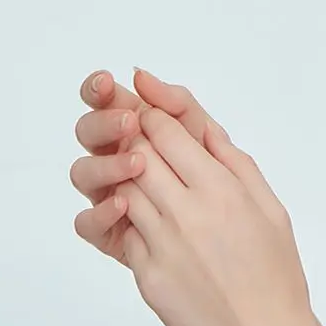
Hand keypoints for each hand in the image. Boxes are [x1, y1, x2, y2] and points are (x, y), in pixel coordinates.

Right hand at [70, 68, 230, 263]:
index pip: (106, 100)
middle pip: (89, 132)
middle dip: (104, 122)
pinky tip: (122, 204)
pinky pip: (88, 222)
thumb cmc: (224, 187)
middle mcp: (119, 156)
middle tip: (129, 123)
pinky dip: (99, 211)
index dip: (99, 89)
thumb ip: (178, 104)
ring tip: (137, 162)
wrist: (241, 248)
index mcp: (139, 128)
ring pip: (84, 173)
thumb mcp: (208, 138)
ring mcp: (113, 194)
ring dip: (106, 164)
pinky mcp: (113, 234)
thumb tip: (140, 76)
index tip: (106, 83)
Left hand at [116, 106, 318, 325]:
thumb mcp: (269, 206)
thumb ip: (235, 163)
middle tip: (136, 131)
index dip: (154, 115)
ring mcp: (161, 243)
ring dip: (127, 175)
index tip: (151, 109)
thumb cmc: (274, 274)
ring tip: (139, 172)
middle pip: (139, 154)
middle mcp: (187, 211)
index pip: (168, 133)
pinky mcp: (145, 274)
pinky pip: (124, 231)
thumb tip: (207, 131)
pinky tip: (143, 215)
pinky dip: (127, 217)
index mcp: (221, 188)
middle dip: (134, 137)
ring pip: (125, 188)